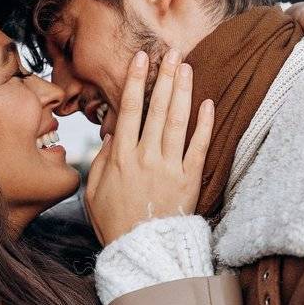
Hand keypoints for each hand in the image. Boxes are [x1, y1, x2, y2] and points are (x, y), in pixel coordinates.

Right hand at [85, 48, 213, 245]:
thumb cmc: (116, 224)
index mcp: (121, 158)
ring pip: (177, 121)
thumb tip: (113, 134)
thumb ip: (103, 161)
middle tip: (171, 52)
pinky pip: (199, 147)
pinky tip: (208, 103)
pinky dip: (204, 124)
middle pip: (157, 109)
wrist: (142, 252)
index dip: (134, 81)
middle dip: (164, 77)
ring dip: (183, 91)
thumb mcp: (95, 192)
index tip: (140, 59)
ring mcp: (169, 167)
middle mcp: (146, 157)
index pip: (128, 110)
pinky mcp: (189, 180)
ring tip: (187, 68)